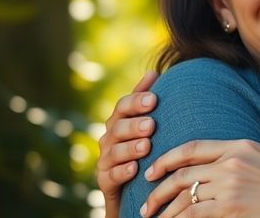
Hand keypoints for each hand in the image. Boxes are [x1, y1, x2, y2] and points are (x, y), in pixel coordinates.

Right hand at [97, 71, 157, 217]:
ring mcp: (105, 160)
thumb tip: (154, 71)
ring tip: (146, 146)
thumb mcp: (145, 126)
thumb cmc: (143, 150)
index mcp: (119, 121)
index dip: (136, 101)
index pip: (123, 106)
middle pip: (117, 127)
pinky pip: (110, 176)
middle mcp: (109, 138)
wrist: (132, 188)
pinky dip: (122, 172)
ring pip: (114, 151)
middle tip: (151, 125)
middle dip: (134, 125)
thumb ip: (145, 102)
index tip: (154, 99)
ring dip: (130, 148)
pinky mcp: (104, 182)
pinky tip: (134, 169)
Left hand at [140, 121, 259, 217]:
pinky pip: (194, 214)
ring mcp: (231, 185)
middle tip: (147, 203)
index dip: (169, 158)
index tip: (154, 169)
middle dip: (158, 189)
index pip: (195, 147)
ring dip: (164, 210)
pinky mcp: (232, 208)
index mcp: (245, 145)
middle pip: (182, 173)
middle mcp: (233, 162)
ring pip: (184, 196)